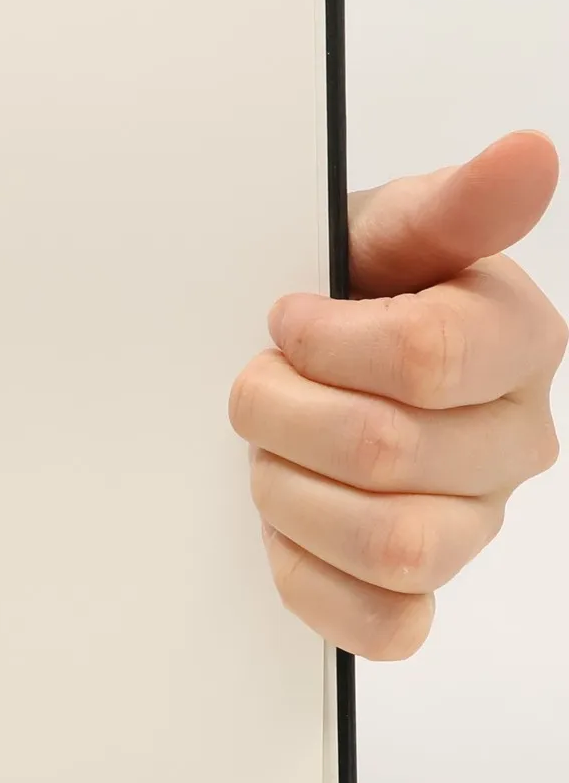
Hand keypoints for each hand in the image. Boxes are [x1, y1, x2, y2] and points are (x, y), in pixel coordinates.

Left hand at [229, 131, 563, 658]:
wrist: (301, 366)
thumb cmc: (347, 292)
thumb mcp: (384, 230)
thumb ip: (452, 205)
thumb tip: (525, 156)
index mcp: (518, 344)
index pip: (427, 358)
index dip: (324, 342)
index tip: (286, 321)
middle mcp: (511, 442)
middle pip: (386, 451)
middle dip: (286, 414)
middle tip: (256, 387)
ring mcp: (471, 525)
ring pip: (389, 544)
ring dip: (290, 492)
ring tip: (266, 454)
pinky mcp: (417, 593)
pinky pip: (381, 626)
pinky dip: (311, 580)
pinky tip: (284, 527)